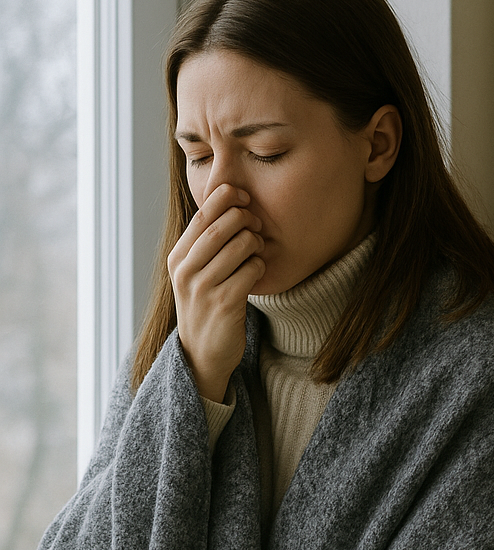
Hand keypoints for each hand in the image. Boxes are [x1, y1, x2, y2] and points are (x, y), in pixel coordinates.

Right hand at [167, 183, 265, 402]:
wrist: (203, 354)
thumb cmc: (206, 306)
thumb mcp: (195, 274)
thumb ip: (205, 245)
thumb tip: (228, 203)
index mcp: (177, 259)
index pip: (201, 216)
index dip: (225, 197)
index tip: (244, 195)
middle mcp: (185, 272)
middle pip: (221, 227)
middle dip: (245, 218)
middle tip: (257, 223)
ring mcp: (203, 289)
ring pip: (239, 247)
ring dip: (255, 243)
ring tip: (257, 249)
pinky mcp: (225, 304)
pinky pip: (251, 271)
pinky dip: (259, 266)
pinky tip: (257, 271)